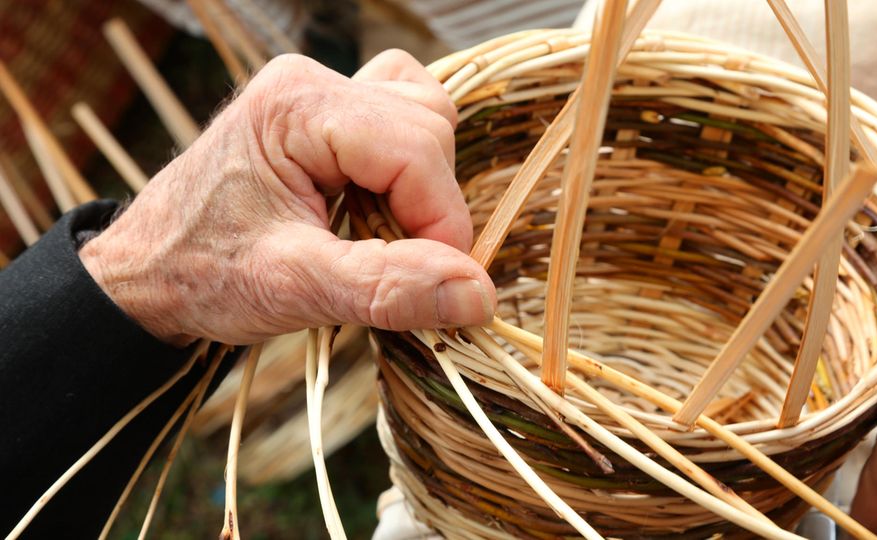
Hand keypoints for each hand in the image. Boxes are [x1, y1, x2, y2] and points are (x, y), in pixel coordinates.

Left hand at [79, 51, 495, 345]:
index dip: (442, 222)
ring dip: (424, 187)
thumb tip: (480, 295)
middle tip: (394, 266)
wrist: (147, 273)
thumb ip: (388, 288)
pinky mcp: (326, 116)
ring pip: (425, 118)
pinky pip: (403, 121)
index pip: (416, 149)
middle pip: (429, 128)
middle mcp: (311, 82)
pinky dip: (410, 169)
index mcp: (297, 105)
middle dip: (430, 207)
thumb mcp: (295, 288)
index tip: (438, 286)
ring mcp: (319, 93)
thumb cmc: (204, 275)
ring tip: (379, 236)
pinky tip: (378, 209)